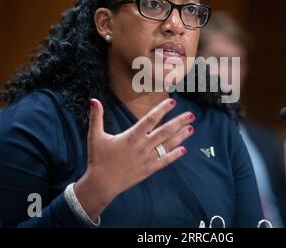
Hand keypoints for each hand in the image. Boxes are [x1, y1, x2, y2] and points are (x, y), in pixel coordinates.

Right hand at [74, 97, 194, 220]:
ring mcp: (147, 158)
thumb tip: (93, 100)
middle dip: (179, 122)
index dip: (162, 109)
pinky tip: (183, 149)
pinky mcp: (149, 169)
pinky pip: (165, 161)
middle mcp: (142, 146)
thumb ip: (96, 117)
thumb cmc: (98, 159)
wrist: (102, 184)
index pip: (150, 119)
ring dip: (180, 136)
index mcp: (131, 136)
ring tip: (191, 128)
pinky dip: (175, 155)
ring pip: (168, 145)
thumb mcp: (95, 136)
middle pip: (165, 131)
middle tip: (191, 115)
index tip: (173, 102)